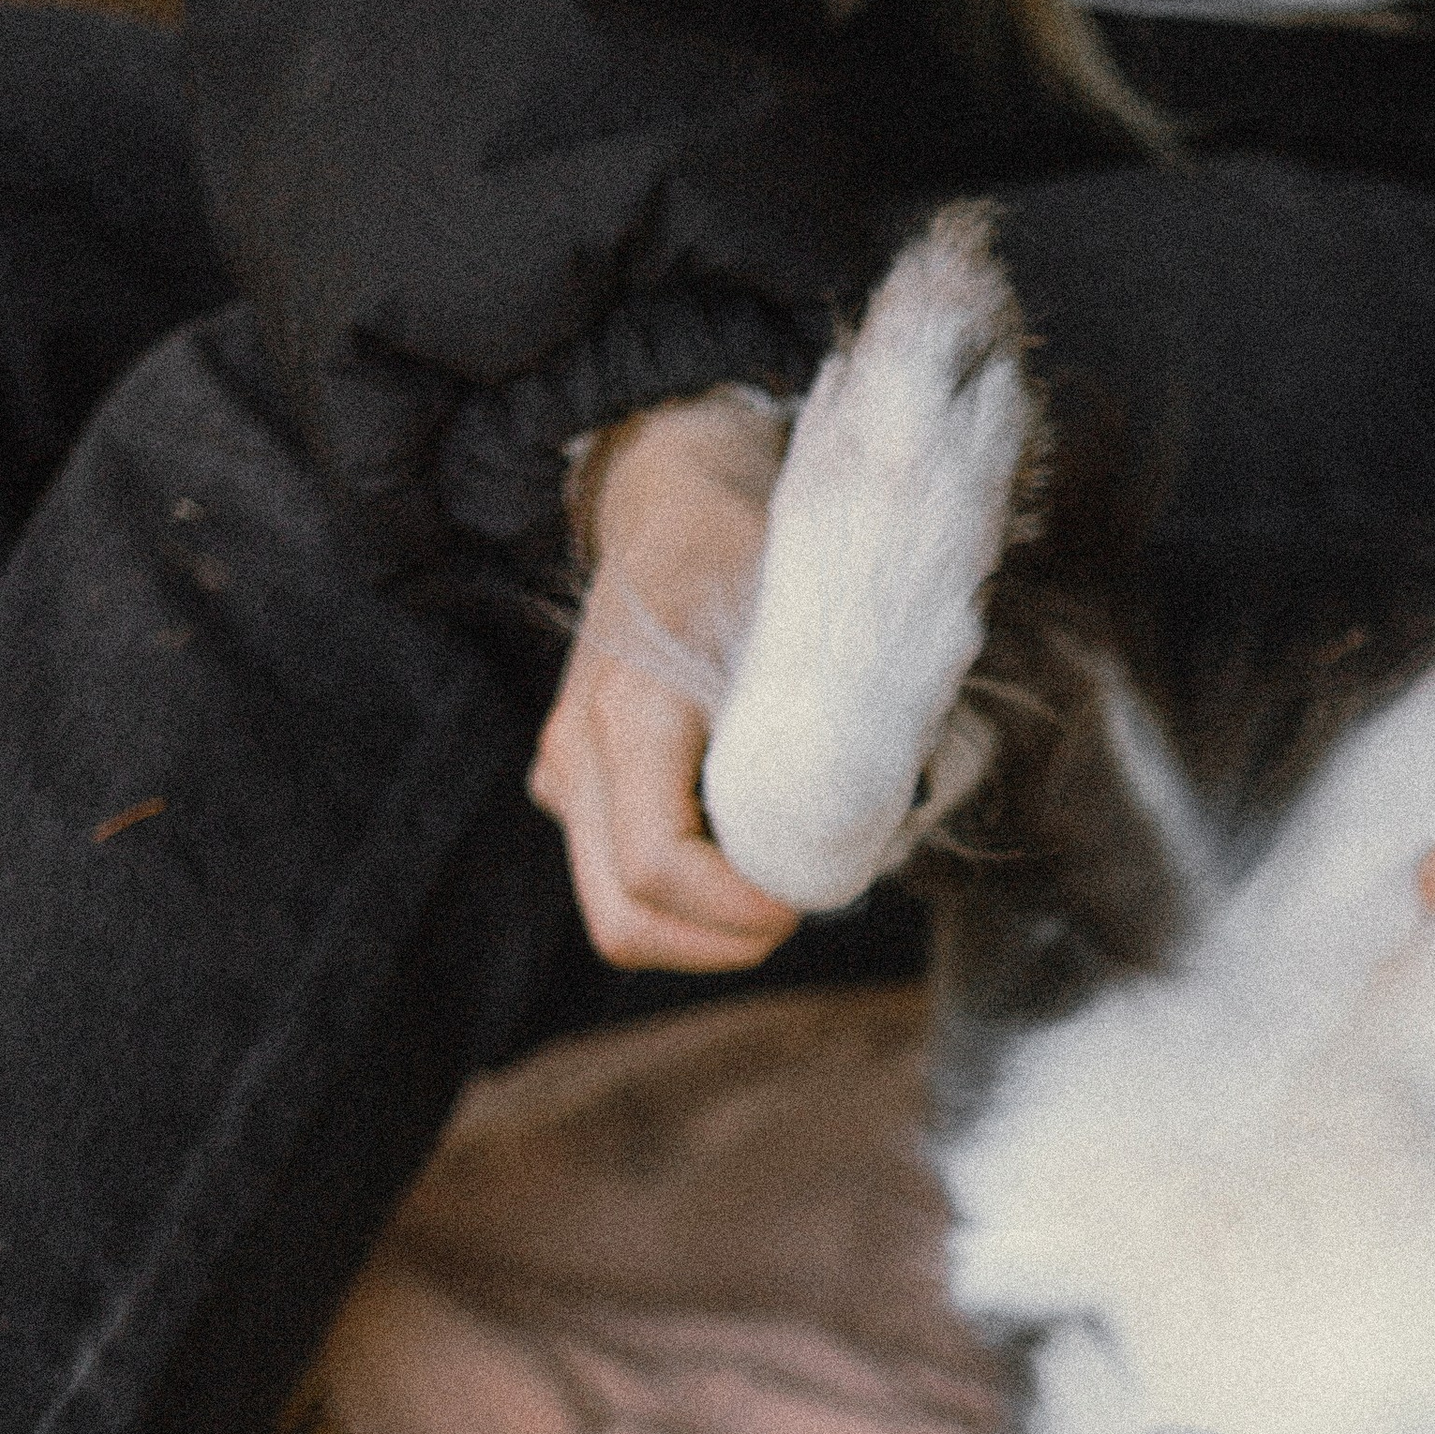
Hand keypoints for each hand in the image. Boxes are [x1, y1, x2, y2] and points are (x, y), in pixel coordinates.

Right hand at [528, 388, 802, 970]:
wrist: (671, 491)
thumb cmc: (745, 546)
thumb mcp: (802, 616)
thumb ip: (830, 718)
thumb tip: (870, 827)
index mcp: (629, 710)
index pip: (658, 866)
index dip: (738, 912)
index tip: (808, 899)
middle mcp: (575, 750)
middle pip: (624, 919)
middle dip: (720, 942)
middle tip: (798, 908)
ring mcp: (564, 772)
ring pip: (619, 911)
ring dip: (704, 926)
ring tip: (777, 877)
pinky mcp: (575, 786)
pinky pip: (621, 879)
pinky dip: (688, 896)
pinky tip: (744, 848)